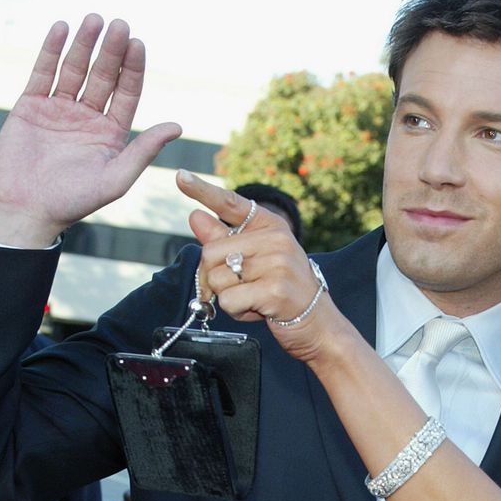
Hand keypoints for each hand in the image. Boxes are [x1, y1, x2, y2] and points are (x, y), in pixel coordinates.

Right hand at [0, 15, 181, 247]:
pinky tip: (61, 29)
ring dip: (84, 45)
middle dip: (111, 51)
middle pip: (102, 76)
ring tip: (93, 20)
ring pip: (74, 69)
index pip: (126, 93)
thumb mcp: (117, 177)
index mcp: (110, 133)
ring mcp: (59, 109)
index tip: (138, 44)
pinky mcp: (30, 105)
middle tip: (119, 24)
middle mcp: (87, 117)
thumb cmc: (75, 200)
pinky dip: (51, 51)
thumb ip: (145, 149)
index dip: (132, 69)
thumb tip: (177, 126)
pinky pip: (43, 72)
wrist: (27, 209)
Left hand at [176, 171, 347, 363]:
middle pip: (211, 252)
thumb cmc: (283, 289)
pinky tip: (257, 310)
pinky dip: (236, 312)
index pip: (231, 204)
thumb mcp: (255, 260)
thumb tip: (195, 216)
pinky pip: (229, 300)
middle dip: (211, 277)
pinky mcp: (275, 291)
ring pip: (218, 279)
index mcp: (271, 226)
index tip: (180, 176)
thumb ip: (224, 239)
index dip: (203, 190)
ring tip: (254, 299)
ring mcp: (278, 264)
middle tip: (234, 289)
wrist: (319, 323)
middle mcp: (276, 239)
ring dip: (227, 297)